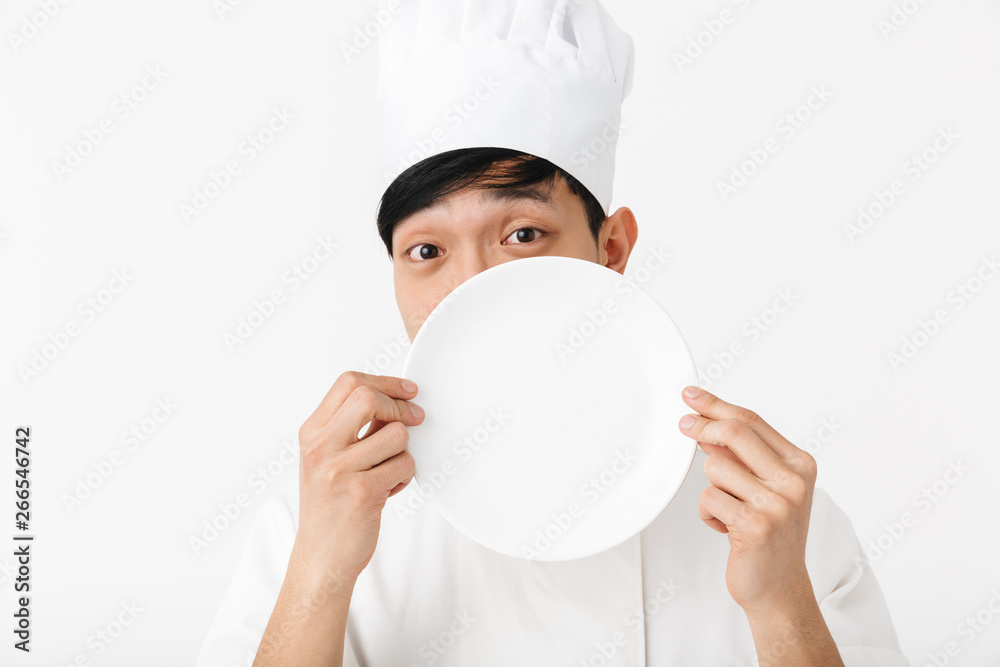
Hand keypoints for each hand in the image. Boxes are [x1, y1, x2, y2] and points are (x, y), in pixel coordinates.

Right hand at [293, 371, 424, 586]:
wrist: (321, 557)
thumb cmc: (330, 505)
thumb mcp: (326, 458)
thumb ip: (351, 427)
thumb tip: (394, 399)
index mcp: (311, 433)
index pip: (349, 383)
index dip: (385, 382)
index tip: (407, 391)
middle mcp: (320, 448)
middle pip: (368, 398)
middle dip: (399, 407)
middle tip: (414, 419)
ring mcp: (339, 470)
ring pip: (396, 434)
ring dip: (404, 450)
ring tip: (390, 469)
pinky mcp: (363, 493)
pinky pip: (404, 464)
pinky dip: (405, 475)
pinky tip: (389, 489)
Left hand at [677, 386, 817, 614]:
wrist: (780, 588)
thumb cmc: (770, 535)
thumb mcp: (765, 488)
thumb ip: (743, 457)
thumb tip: (707, 426)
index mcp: (800, 464)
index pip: (752, 421)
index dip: (716, 404)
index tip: (691, 395)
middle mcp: (794, 481)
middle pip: (734, 432)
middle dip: (702, 426)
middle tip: (683, 425)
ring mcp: (777, 503)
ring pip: (715, 466)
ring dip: (711, 488)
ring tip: (728, 510)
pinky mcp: (756, 525)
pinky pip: (708, 499)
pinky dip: (708, 514)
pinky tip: (725, 529)